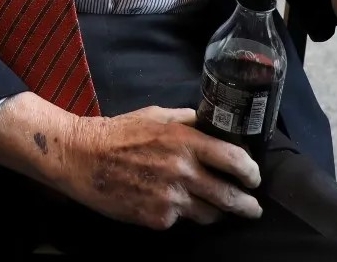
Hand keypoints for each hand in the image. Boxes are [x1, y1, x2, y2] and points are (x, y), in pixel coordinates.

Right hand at [0, 95, 260, 229]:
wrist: (82, 158)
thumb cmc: (118, 133)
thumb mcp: (156, 116)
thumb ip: (188, 121)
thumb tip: (214, 125)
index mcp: (185, 141)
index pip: (236, 160)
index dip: (252, 172)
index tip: (254, 178)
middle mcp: (183, 171)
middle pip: (231, 197)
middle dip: (247, 205)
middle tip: (251, 207)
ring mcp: (170, 198)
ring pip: (211, 215)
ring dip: (216, 212)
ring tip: (213, 208)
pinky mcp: (157, 218)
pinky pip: (182, 221)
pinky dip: (182, 215)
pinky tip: (172, 205)